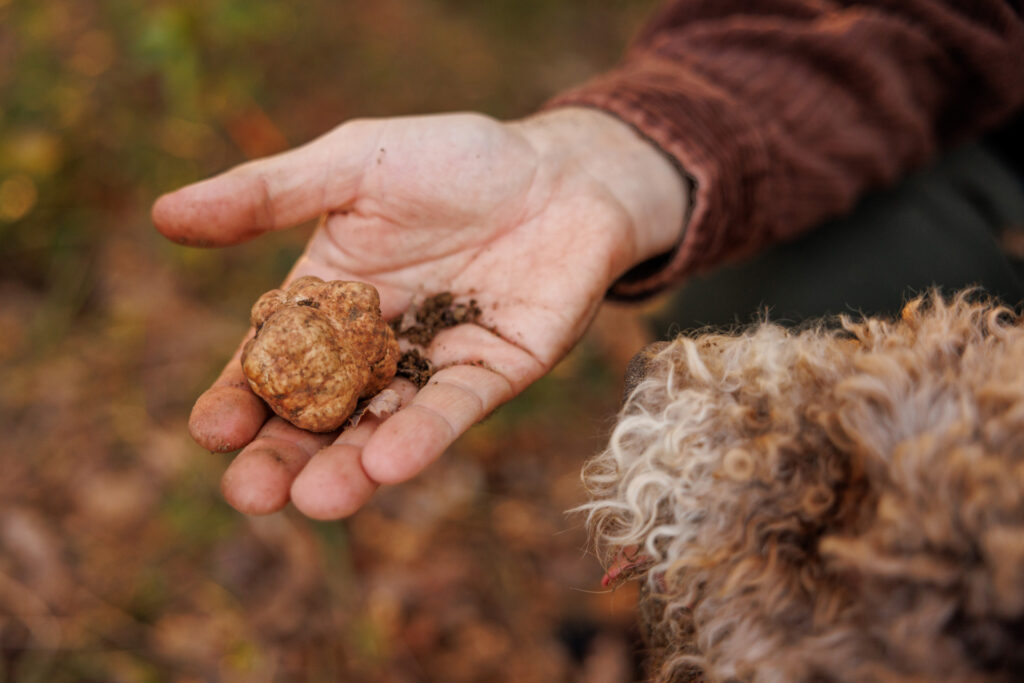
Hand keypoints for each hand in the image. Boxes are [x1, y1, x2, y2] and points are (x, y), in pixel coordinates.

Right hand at [152, 108, 686, 518]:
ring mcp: (433, 366)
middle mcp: (374, 347)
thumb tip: (163, 215)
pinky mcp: (495, 374)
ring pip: (382, 427)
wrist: (560, 169)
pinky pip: (454, 409)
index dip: (239, 399)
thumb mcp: (351, 166)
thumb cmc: (454, 159)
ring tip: (316, 500)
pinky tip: (390, 463)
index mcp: (327, 302)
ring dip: (349, 467)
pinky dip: (423, 436)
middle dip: (283, 457)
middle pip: (318, 415)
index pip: (269, 363)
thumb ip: (266, 195)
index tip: (211, 430)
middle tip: (252, 494)